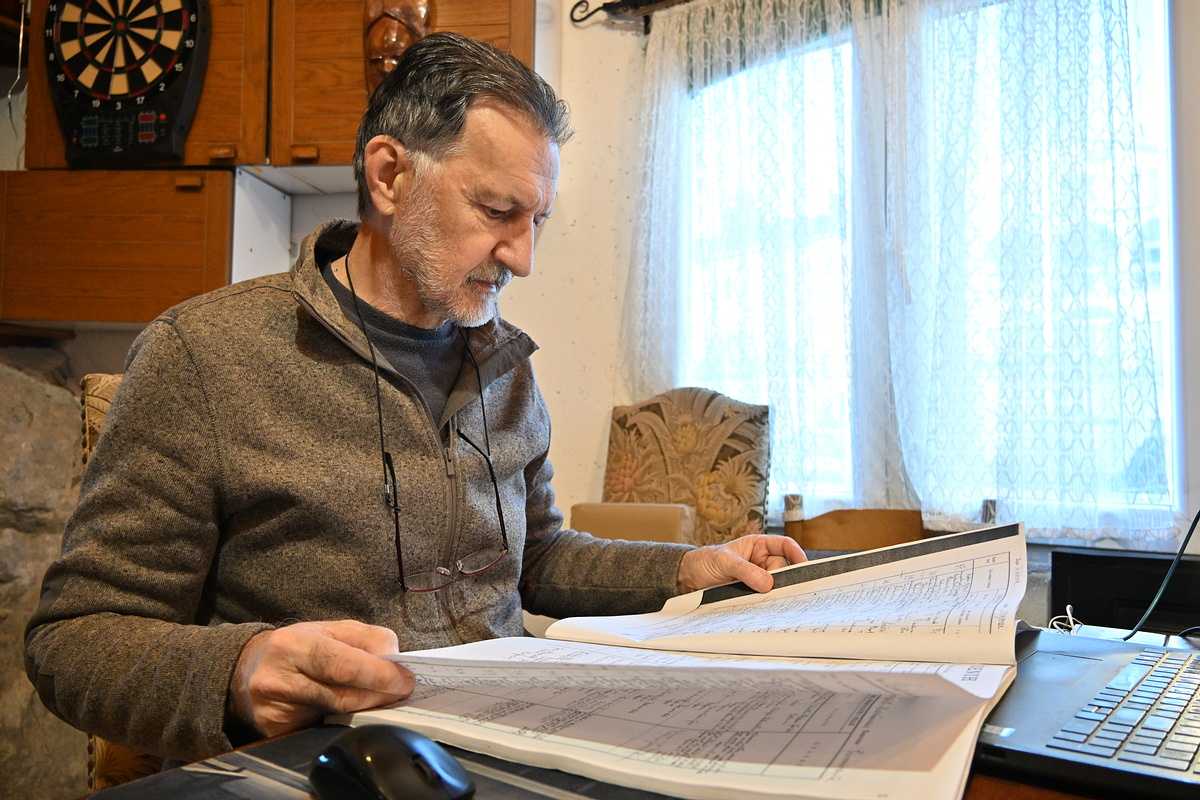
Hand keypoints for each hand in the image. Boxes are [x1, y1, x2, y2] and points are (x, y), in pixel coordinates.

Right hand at [229, 620, 414, 737]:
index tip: (405, 679)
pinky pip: (319, 729)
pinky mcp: (274, 731)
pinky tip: (352, 713)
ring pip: (334, 714)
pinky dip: (342, 721)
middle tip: (402, 690)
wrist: (245, 671)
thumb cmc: (296, 648)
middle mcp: (279, 679)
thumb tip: (394, 656)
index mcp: (293, 645)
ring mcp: (274, 710)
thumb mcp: (327, 630)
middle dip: (378, 694)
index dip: (378, 674)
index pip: (342, 664)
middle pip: (341, 695)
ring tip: (383, 698)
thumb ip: (365, 638)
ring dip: (366, 708)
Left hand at [676, 534, 805, 593]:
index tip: (804, 565)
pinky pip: (765, 597)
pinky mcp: (752, 593)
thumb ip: (745, 570)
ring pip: (775, 585)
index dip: (797, 553)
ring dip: (772, 592)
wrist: (689, 578)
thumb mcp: (725, 562)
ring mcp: (758, 578)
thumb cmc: (706, 561)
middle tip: (777, 589)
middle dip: (782, 579)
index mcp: (758, 545)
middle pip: (783, 569)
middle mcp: (762, 561)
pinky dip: (764, 601)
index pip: (784, 545)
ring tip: (763, 598)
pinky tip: (761, 606)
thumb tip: (768, 583)